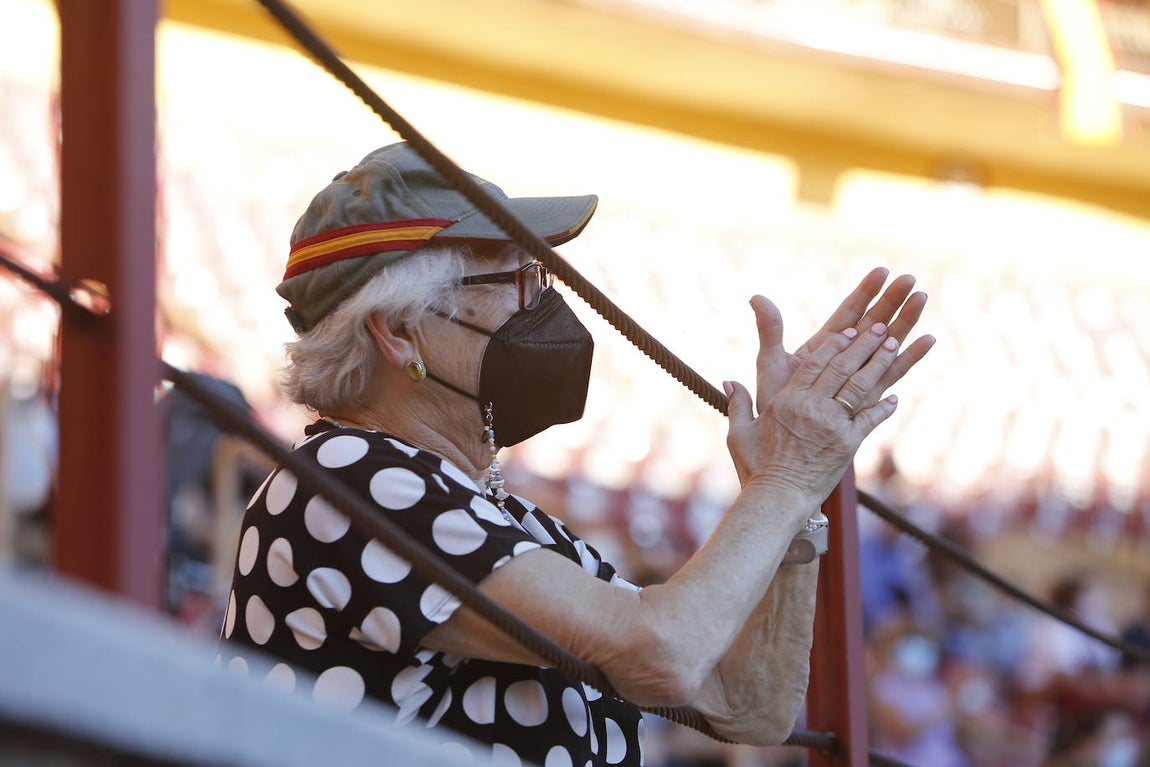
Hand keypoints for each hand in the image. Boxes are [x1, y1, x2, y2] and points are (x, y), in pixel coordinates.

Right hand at [726, 323, 916, 502]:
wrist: (778, 499)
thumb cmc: (756, 468)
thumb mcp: (739, 433)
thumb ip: (738, 403)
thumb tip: (730, 380)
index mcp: (787, 400)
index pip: (814, 363)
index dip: (834, 344)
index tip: (849, 330)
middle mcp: (812, 408)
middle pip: (841, 367)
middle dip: (863, 344)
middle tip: (879, 327)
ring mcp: (833, 425)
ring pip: (859, 386)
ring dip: (878, 363)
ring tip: (893, 344)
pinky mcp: (849, 445)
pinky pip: (870, 419)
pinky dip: (884, 408)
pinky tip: (894, 397)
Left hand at [753, 268, 934, 412]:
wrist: (784, 443)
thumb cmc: (775, 403)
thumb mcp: (770, 363)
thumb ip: (769, 331)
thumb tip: (756, 296)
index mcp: (824, 345)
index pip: (848, 312)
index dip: (865, 292)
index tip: (882, 271)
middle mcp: (846, 357)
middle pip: (873, 322)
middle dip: (891, 300)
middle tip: (910, 279)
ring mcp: (860, 375)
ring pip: (888, 343)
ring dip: (906, 321)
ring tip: (922, 298)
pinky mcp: (870, 395)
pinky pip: (893, 374)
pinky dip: (911, 357)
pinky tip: (928, 340)